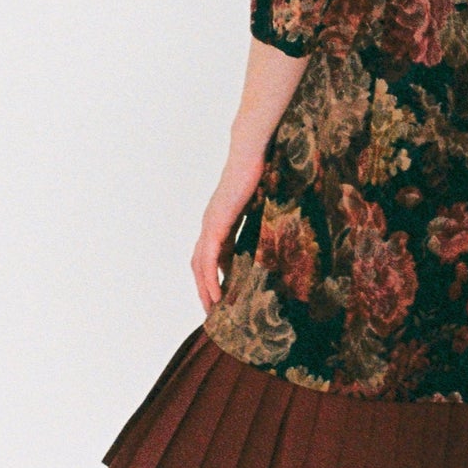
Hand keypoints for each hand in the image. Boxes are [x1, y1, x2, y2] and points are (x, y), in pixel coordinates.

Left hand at [191, 147, 264, 314]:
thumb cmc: (258, 173)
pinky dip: (211, 279)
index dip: (213, 278)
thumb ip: (257, 222)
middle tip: (213, 312)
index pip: (211, 256)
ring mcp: (210, 224)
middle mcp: (209, 225)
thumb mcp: (259, 205)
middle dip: (204, 289)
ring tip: (213, 310)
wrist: (251, 154)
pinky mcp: (216, 224)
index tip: (222, 298)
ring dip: (204, 290)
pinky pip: (209, 259)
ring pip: (200, 265)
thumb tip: (269, 241)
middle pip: (199, 265)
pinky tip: (217, 295)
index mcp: (219, 221)